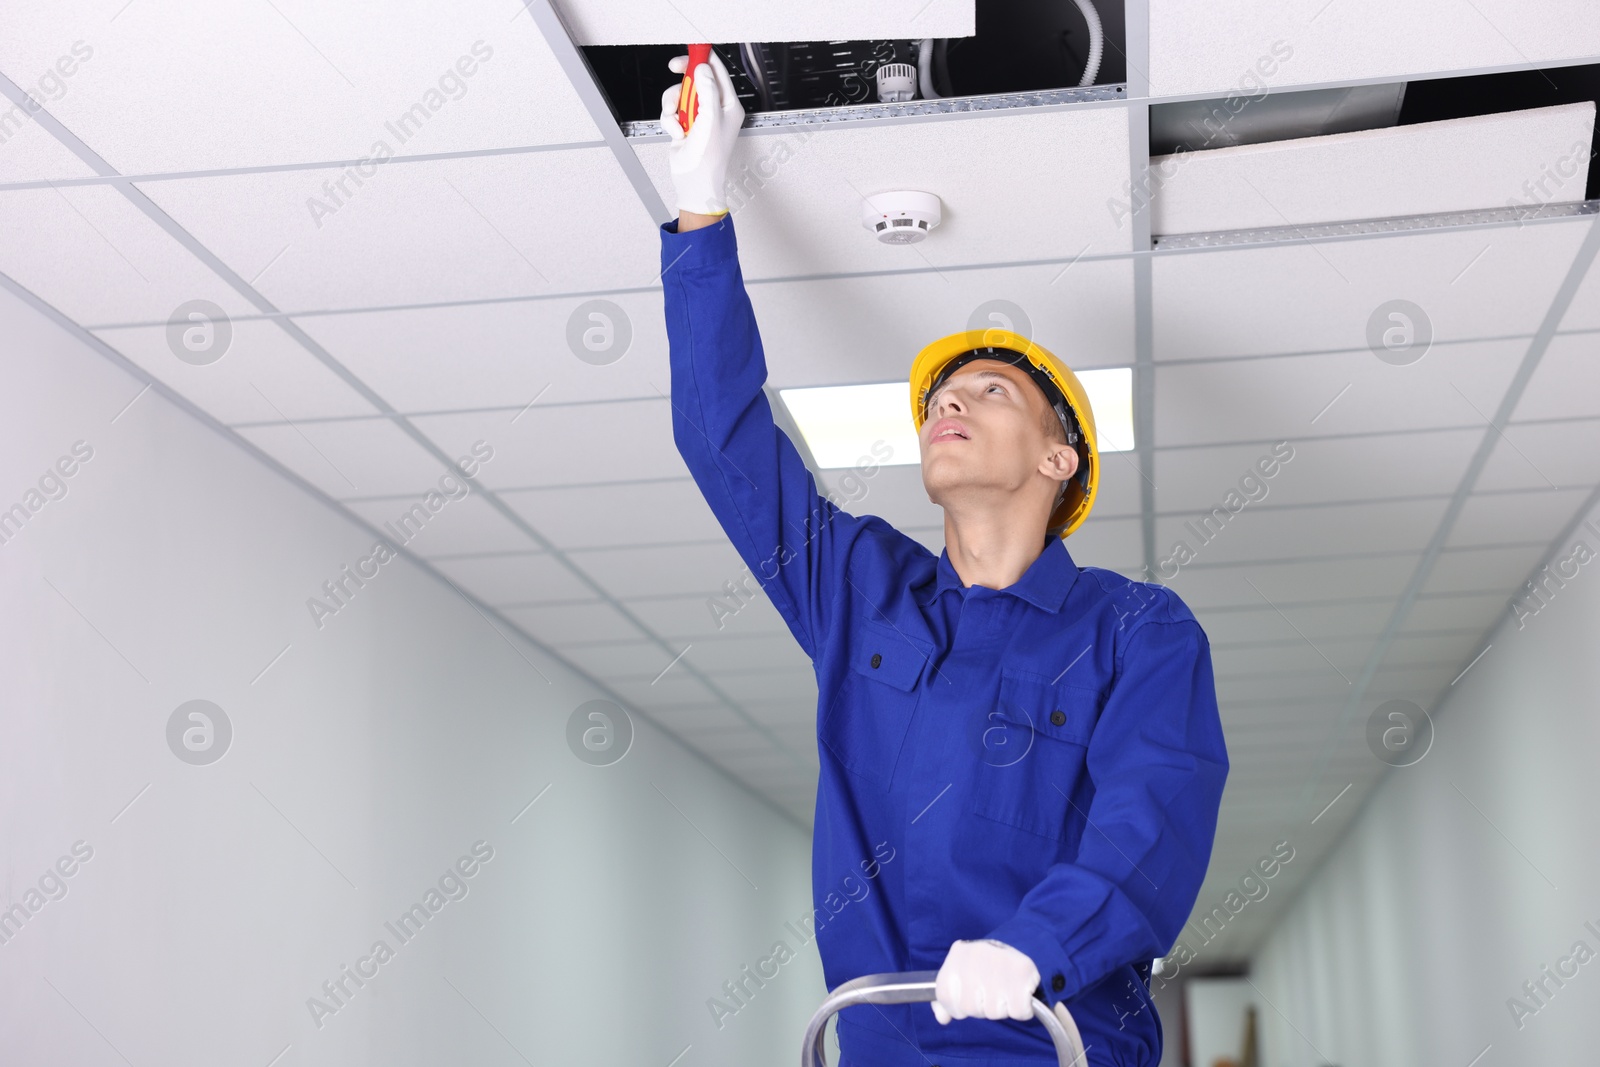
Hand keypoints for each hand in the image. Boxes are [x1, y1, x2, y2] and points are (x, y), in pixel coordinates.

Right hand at [658, 49, 744, 216]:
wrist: (694, 182)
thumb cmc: (709, 157)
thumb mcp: (711, 117)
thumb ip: (707, 89)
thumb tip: (702, 69)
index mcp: (729, 105)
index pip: (717, 72)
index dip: (703, 59)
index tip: (690, 52)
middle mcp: (714, 109)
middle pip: (695, 79)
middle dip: (684, 82)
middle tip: (674, 69)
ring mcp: (698, 117)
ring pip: (679, 94)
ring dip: (673, 104)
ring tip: (678, 120)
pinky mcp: (684, 124)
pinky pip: (671, 110)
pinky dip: (669, 120)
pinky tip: (677, 133)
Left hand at [931, 938, 1040, 1023]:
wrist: (1022, 940)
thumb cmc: (987, 965)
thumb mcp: (963, 973)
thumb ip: (948, 996)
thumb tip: (942, 1018)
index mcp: (957, 954)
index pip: (945, 996)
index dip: (956, 1007)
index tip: (970, 998)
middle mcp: (975, 955)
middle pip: (970, 1008)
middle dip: (981, 1008)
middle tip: (991, 992)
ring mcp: (999, 962)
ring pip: (994, 1012)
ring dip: (1001, 1009)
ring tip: (1005, 991)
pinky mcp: (1023, 971)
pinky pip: (1018, 1011)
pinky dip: (1021, 1011)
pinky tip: (1019, 996)